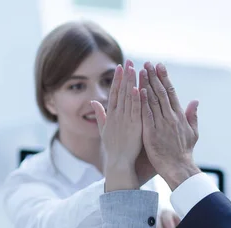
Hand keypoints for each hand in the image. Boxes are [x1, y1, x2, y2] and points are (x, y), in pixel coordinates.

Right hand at [92, 60, 141, 191]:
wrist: (118, 163)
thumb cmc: (112, 148)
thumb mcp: (103, 130)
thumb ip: (100, 115)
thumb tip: (93, 101)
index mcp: (111, 115)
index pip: (114, 93)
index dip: (116, 79)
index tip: (119, 66)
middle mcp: (117, 116)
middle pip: (120, 92)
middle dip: (124, 76)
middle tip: (128, 61)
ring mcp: (125, 120)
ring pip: (128, 98)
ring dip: (131, 82)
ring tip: (134, 68)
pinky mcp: (134, 127)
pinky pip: (135, 110)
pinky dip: (135, 99)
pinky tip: (137, 88)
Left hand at [139, 62, 200, 190]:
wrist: (179, 168)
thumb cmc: (185, 152)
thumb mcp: (193, 132)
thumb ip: (193, 116)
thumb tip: (195, 101)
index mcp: (179, 115)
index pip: (171, 92)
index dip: (164, 78)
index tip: (159, 66)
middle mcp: (171, 117)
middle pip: (161, 92)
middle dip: (154, 76)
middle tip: (148, 63)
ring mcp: (161, 124)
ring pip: (153, 100)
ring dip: (146, 84)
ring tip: (141, 71)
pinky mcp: (152, 132)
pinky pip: (146, 114)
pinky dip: (142, 102)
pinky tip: (137, 91)